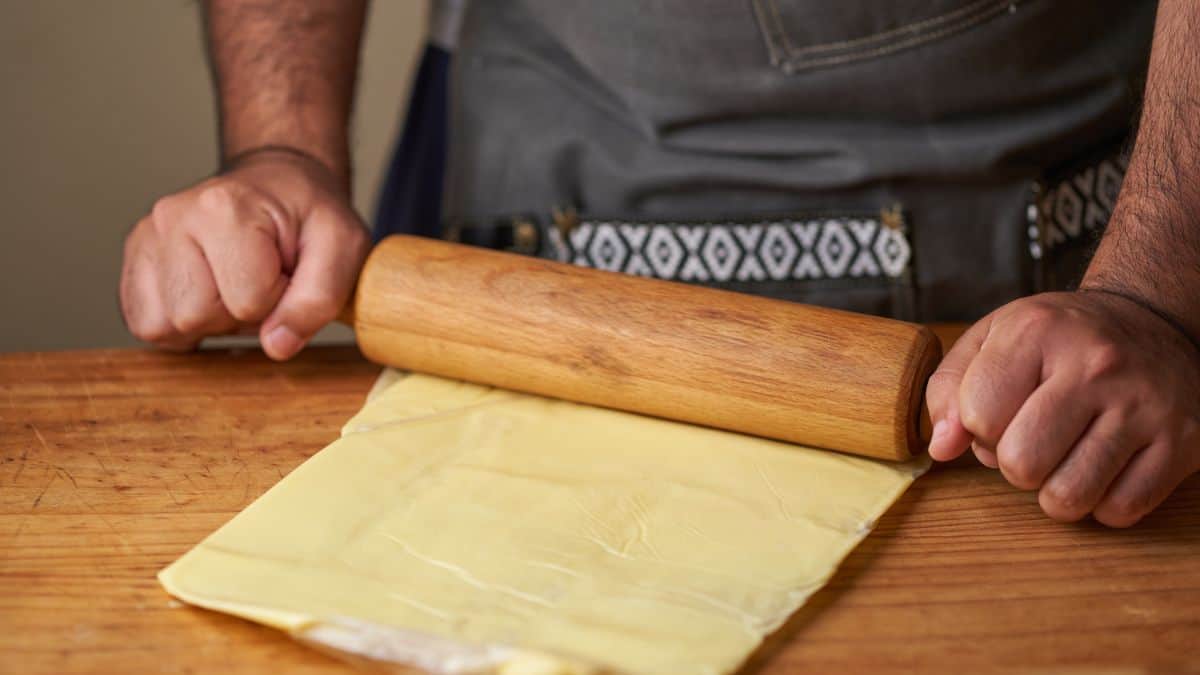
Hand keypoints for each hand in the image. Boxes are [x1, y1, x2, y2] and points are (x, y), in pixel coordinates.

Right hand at [120, 149, 369, 359]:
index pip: (247, 302)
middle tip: (260, 281)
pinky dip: (178, 324)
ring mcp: (148, 236)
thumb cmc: (310, 215)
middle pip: (194, 315)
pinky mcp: (135, 257)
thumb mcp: (342, 248)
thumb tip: (277, 346)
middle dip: (237, 314)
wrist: (280, 183)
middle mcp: (173, 216)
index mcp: (225, 208)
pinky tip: (207, 294)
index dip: (278, 302)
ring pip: (163, 326)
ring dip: (207, 321)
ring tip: (233, 285)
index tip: (287, 272)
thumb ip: (318, 299)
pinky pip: (144, 323)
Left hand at [926, 291, 1199, 526]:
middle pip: (1021, 463)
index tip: (999, 414)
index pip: (978, 414)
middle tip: (1032, 441)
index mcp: (1038, 331)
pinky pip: (1120, 510)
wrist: (1152, 321)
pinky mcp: (1183, 442)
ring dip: (1055, 491)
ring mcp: (1144, 405)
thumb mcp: (993, 338)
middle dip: (1014, 465)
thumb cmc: (1058, 340)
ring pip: (1070, 496)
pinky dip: (1102, 503)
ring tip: (1064, 458)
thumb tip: (941, 448)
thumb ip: (949, 389)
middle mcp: (1096, 364)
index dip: (978, 427)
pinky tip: (1103, 468)